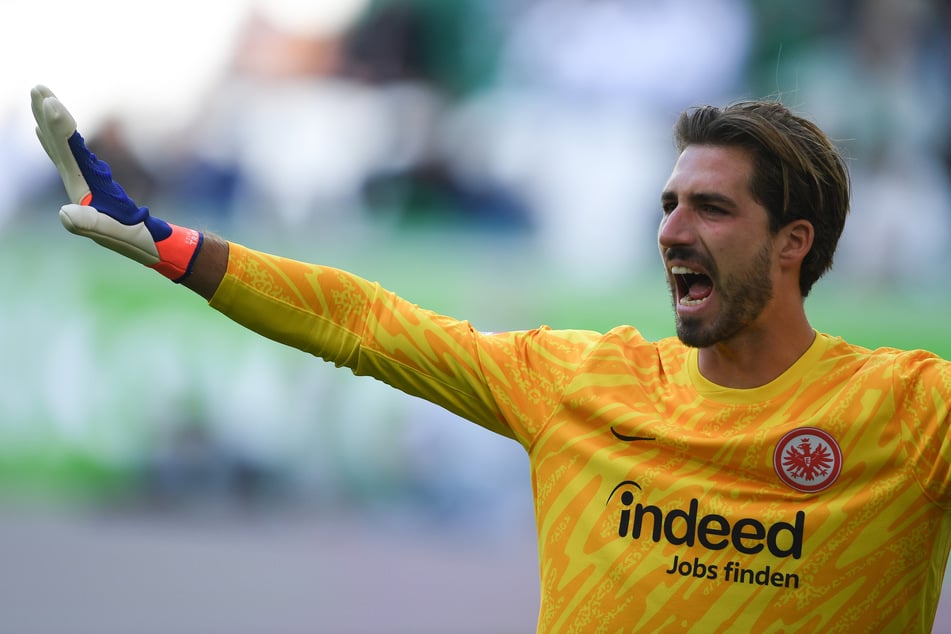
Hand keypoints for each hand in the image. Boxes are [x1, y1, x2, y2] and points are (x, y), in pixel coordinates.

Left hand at [31, 84, 201, 281]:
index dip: (58, 129)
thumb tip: (64, 213)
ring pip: (62, 147)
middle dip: (46, 116)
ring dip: (51, 122)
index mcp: (82, 194)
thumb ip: (91, 225)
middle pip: (57, 146)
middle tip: (38, 87)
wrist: (152, 249)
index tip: (53, 102)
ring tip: (43, 97)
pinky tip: (55, 130)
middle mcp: (78, 186)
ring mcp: (85, 185)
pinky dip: (61, 138)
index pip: (67, 155)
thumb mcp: (117, 234)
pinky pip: (72, 155)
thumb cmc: (139, 242)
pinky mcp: (95, 185)